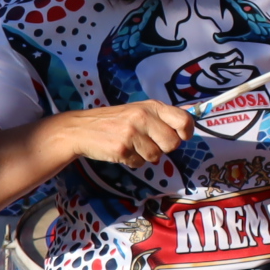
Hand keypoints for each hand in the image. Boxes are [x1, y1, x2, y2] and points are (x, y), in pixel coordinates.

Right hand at [59, 100, 195, 167]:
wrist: (81, 129)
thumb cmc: (115, 121)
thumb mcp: (139, 111)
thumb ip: (161, 118)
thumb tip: (188, 127)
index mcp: (152, 106)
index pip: (183, 120)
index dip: (186, 132)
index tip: (181, 136)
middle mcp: (143, 117)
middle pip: (172, 143)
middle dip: (164, 148)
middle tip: (149, 143)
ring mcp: (132, 133)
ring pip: (156, 156)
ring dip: (146, 156)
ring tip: (132, 146)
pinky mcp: (122, 148)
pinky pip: (139, 163)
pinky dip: (133, 161)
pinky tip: (122, 151)